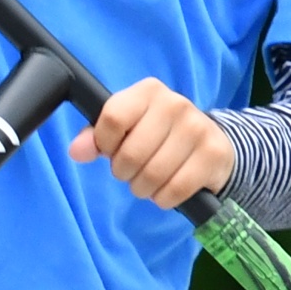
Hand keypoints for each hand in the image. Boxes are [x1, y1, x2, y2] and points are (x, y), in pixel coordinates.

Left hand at [70, 78, 238, 210]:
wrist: (210, 141)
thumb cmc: (157, 134)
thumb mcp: (125, 128)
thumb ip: (96, 137)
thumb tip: (77, 151)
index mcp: (149, 91)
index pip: (112, 118)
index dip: (104, 144)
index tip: (111, 149)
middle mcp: (175, 104)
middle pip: (130, 154)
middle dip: (124, 172)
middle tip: (132, 170)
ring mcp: (197, 128)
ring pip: (152, 176)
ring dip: (142, 188)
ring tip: (148, 180)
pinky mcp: (213, 154)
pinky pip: (174, 190)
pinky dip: (163, 198)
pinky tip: (167, 188)